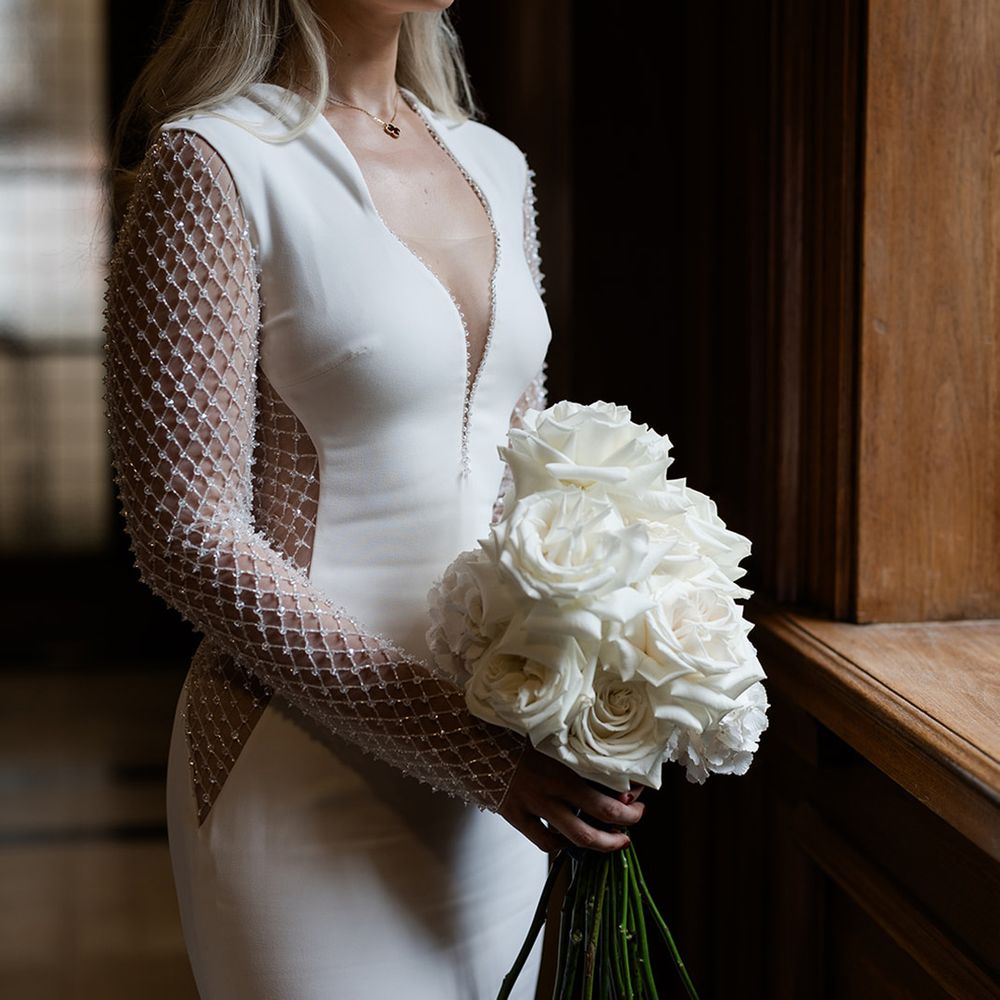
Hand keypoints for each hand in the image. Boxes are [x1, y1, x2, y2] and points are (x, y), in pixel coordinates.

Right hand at [498, 744, 646, 852]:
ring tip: (616, 841)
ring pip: (578, 836)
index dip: (628, 795)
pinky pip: (546, 842)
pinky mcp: (515, 816)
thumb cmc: (513, 730)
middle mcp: (552, 786)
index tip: (638, 795)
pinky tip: (570, 841)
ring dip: (604, 842)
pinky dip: (563, 846)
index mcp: (563, 761)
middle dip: (627, 821)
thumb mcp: (548, 734)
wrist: (470, 737)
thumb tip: (605, 769)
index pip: (607, 784)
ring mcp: (533, 804)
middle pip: (602, 813)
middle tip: (636, 819)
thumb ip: (573, 751)